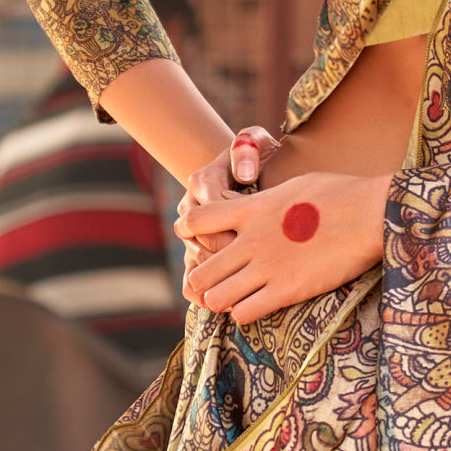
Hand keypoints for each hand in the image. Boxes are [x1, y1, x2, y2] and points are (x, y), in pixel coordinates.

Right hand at [177, 125, 282, 284]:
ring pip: (194, 263)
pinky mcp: (198, 255)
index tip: (259, 232)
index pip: (209, 207)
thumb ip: (247, 151)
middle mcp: (191, 207)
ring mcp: (193, 234)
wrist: (249, 172)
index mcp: (203, 180)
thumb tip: (243, 175)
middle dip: (227, 256)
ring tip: (237, 295)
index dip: (231, 224)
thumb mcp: (256, 144)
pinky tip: (224, 306)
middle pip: (202, 239)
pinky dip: (203, 296)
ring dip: (214, 281)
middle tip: (255, 268)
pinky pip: (191, 281)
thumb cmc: (258, 158)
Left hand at [179, 171, 391, 322]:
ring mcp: (267, 267)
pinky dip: (245, 313)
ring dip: (221, 300)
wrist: (371, 213)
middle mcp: (251, 240)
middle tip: (214, 282)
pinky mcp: (286, 290)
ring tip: (235, 296)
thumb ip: (264, 200)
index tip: (195, 239)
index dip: (188, 231)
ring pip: (216, 298)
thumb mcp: (293, 185)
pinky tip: (258, 305)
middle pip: (199, 272)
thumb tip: (250, 202)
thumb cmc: (340, 194)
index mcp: (252, 209)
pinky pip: (244, 314)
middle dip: (201, 280)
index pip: (196, 221)